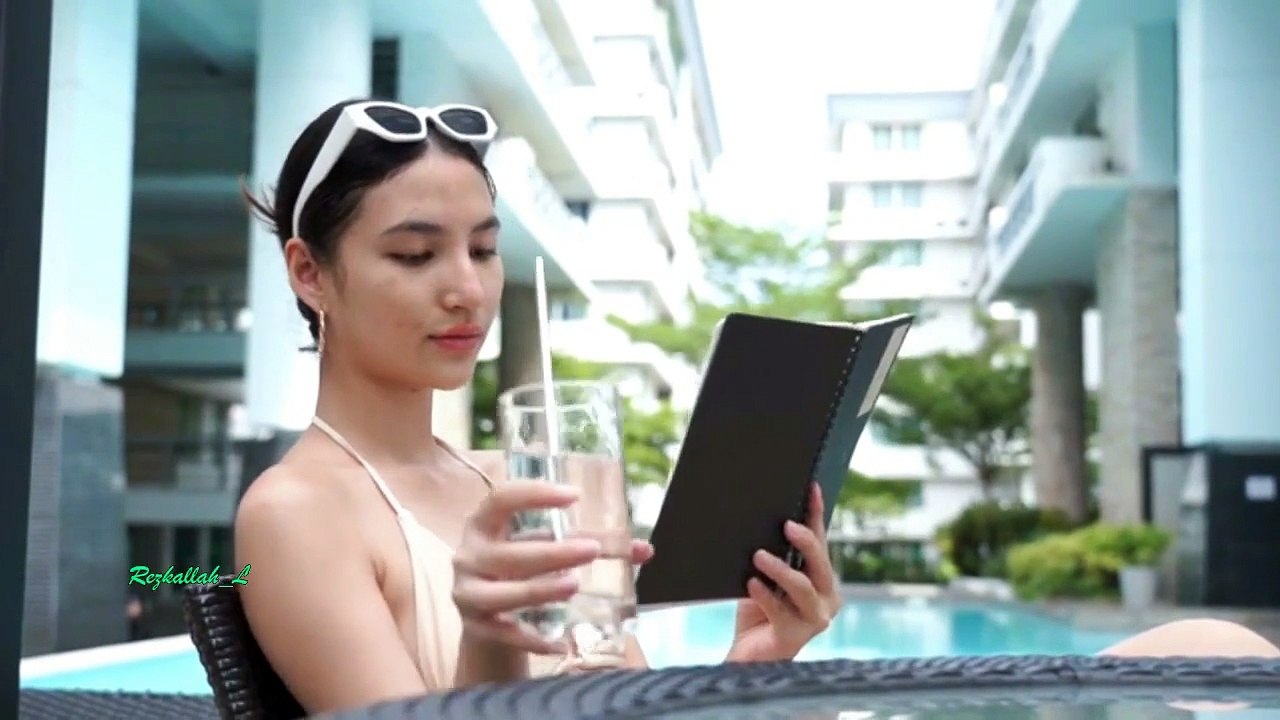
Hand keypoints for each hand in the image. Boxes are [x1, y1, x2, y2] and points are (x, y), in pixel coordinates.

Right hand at [452, 481, 653, 654]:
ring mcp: (468, 592)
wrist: (485, 611)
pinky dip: (532, 639)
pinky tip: (559, 642)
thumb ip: (593, 542)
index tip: (573, 495)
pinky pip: (505, 634)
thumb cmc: (522, 566)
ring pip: (503, 594)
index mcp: (484, 523)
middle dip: (552, 553)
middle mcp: (469, 555)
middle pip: (509, 553)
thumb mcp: (546, 545)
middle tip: (591, 551)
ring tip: (574, 586)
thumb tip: (645, 550)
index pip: (501, 498)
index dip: (534, 494)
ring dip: (539, 590)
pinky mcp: (475, 627)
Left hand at [725, 483, 841, 662]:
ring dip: (781, 569)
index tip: (811, 488)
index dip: (816, 513)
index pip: (821, 540)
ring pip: (803, 587)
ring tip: (759, 556)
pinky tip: (751, 584)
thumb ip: (774, 552)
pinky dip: (765, 595)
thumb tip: (765, 516)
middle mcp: (826, 598)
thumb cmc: (759, 607)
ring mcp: (815, 619)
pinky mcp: (794, 636)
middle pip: (820, 564)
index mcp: (823, 579)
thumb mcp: (767, 574)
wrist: (748, 651)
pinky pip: (780, 611)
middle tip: (787, 525)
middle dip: (807, 541)